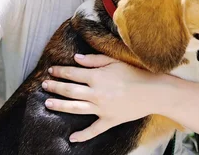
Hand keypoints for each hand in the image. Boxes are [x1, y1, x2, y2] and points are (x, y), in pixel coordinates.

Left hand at [42, 53, 164, 142]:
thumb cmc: (135, 73)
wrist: (153, 92)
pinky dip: (83, 135)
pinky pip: (94, 130)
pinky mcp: (109, 120)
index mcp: (97, 77)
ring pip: (75, 108)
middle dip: (55, 87)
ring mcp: (102, 109)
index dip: (59, 72)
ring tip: (48, 104)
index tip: (50, 71)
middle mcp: (96, 93)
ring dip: (60, 106)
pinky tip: (72, 138)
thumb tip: (75, 59)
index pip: (72, 74)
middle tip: (44, 85)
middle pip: (70, 90)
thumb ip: (93, 59)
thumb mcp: (114, 61)